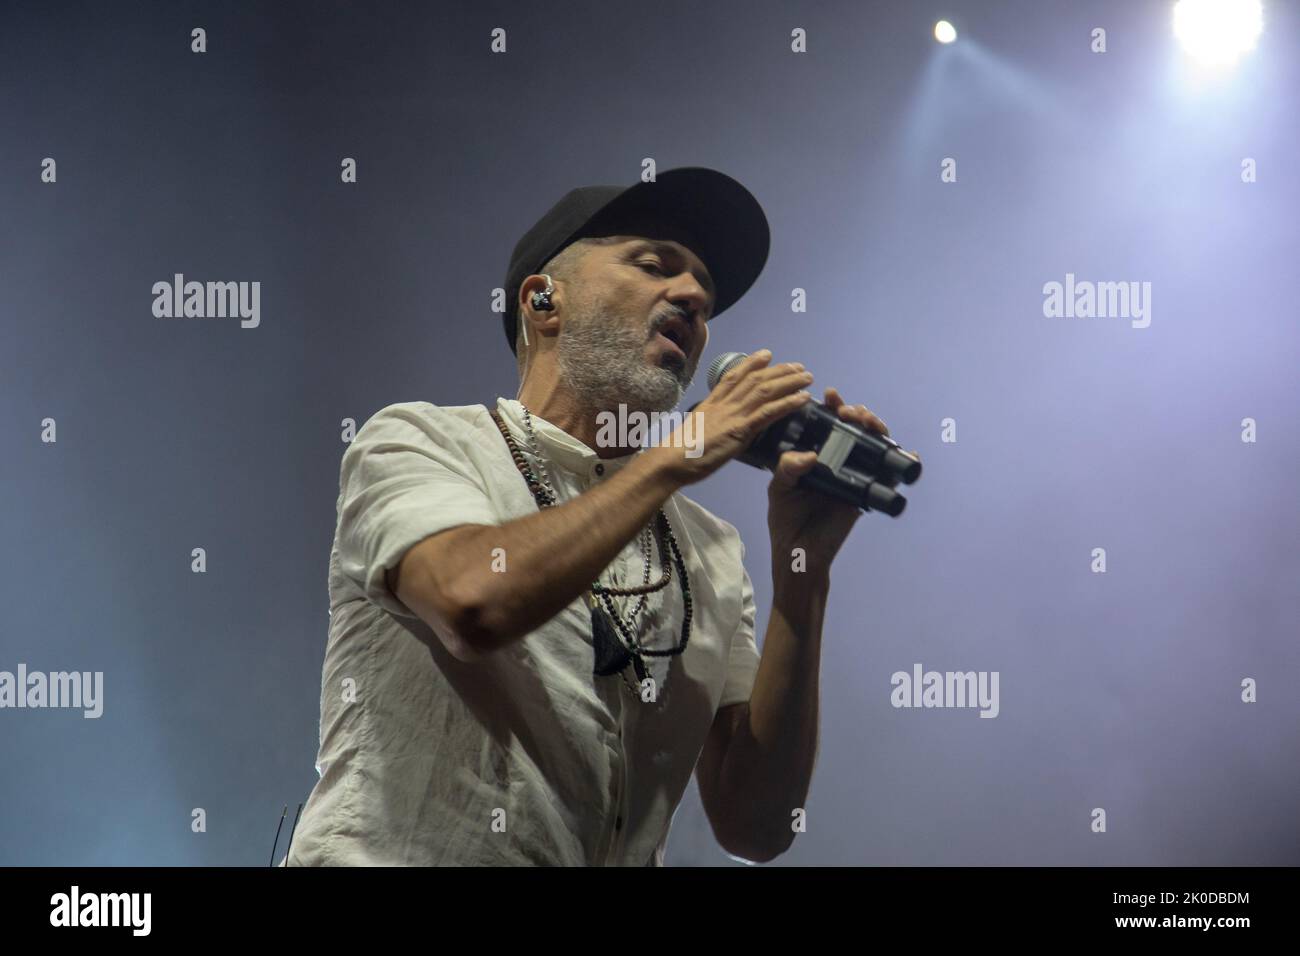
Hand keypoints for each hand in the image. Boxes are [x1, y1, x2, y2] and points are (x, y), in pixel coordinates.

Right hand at [647, 349, 813, 486]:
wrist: (671, 460)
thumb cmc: (679, 452)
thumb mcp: (695, 430)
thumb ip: (710, 424)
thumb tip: (717, 426)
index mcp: (712, 402)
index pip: (734, 376)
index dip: (751, 363)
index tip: (766, 355)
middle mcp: (724, 404)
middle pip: (756, 379)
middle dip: (779, 370)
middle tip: (797, 365)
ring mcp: (733, 415)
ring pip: (766, 391)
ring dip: (790, 381)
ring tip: (807, 377)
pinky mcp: (740, 430)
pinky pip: (769, 412)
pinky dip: (788, 403)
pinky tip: (803, 398)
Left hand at [767, 387, 919, 575]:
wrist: (800, 553)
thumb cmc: (786, 520)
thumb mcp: (780, 489)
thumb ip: (788, 469)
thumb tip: (809, 456)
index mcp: (814, 453)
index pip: (826, 422)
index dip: (832, 405)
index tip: (830, 395)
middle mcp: (836, 460)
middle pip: (854, 427)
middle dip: (857, 412)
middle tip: (848, 411)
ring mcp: (854, 474)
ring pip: (873, 443)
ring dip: (876, 427)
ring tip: (868, 422)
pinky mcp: (868, 492)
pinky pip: (890, 474)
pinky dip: (904, 460)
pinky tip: (908, 453)